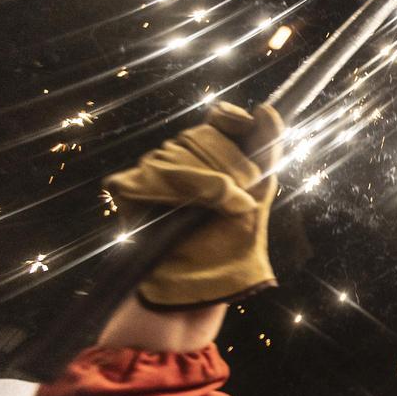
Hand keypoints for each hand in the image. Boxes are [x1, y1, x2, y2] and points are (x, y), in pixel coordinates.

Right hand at [104, 102, 283, 307]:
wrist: (199, 287)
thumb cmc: (229, 245)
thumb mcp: (258, 196)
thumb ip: (265, 150)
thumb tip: (267, 108)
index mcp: (211, 157)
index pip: (218, 120)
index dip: (232, 121)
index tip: (245, 130)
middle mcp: (179, 159)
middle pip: (201, 137)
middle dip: (229, 169)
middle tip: (239, 202)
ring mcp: (152, 172)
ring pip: (179, 155)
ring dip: (207, 186)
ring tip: (218, 212)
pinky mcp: (129, 188)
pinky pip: (152, 174)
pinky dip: (173, 191)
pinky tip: (180, 212)